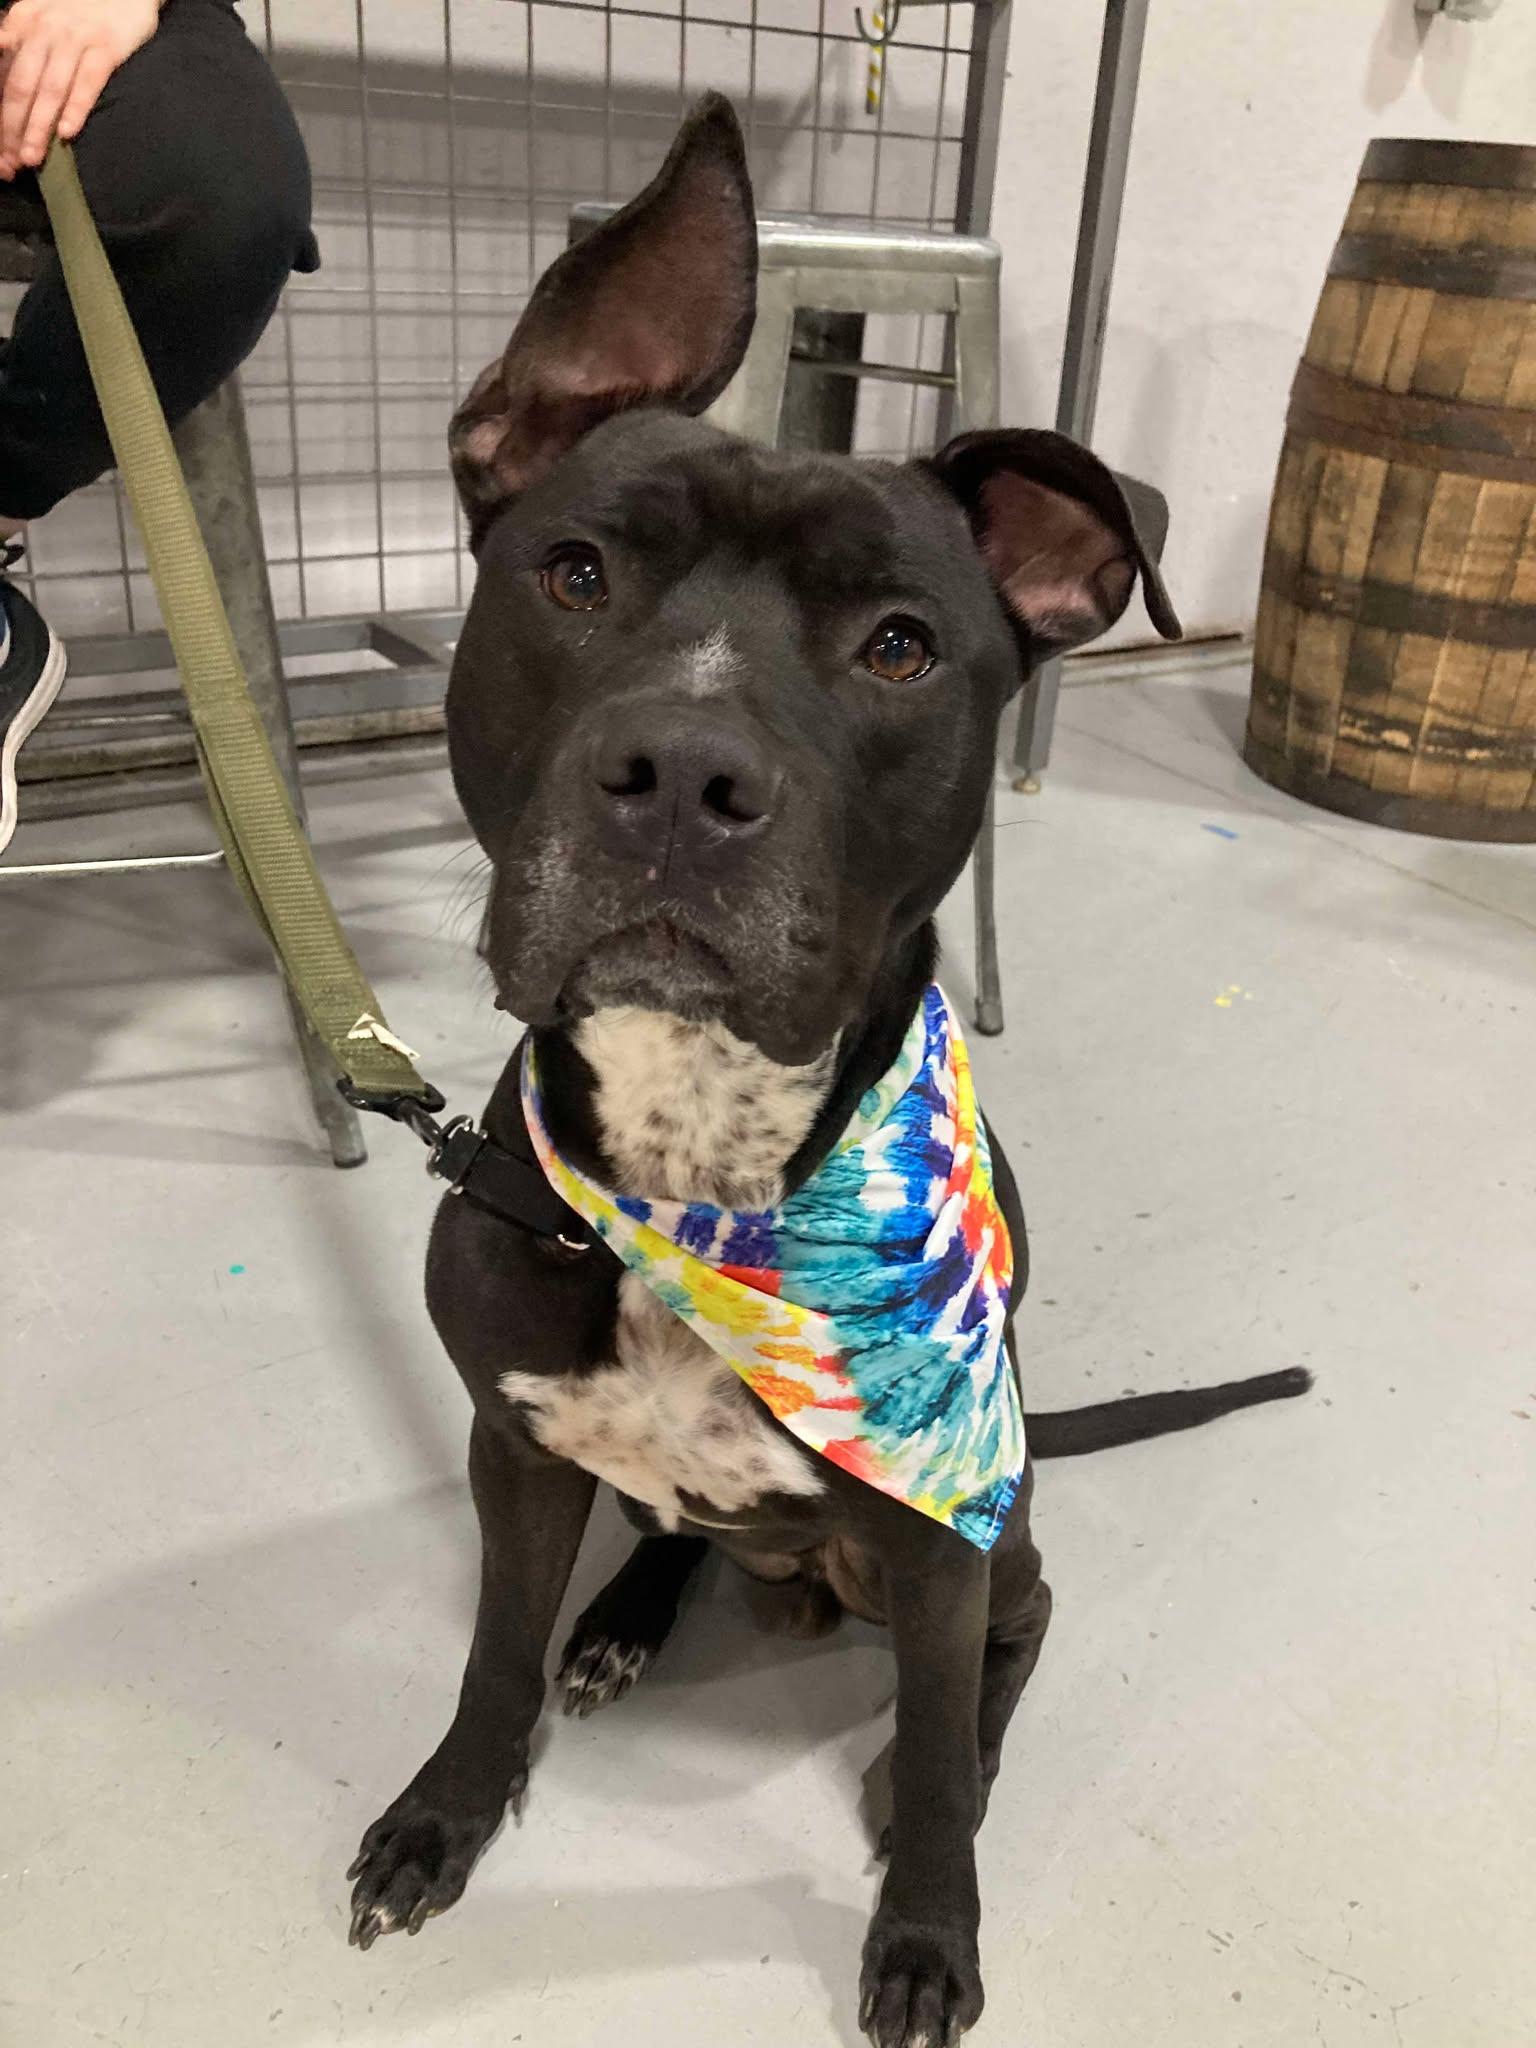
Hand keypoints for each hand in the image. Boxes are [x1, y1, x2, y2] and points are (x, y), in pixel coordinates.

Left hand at [0, 0, 160, 179]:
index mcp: (21, 22)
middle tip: (11, 163)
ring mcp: (75, 38)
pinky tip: (68, 133)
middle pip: (20, 85)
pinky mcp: (106, 46)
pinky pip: (87, 81)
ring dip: (38, 125)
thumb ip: (22, 48)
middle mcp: (43, 29)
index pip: (1, 75)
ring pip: (50, 87)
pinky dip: (76, 107)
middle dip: (12, 128)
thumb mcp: (41, 19)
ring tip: (32, 157)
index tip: (0, 150)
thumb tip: (7, 90)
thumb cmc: (81, 8)